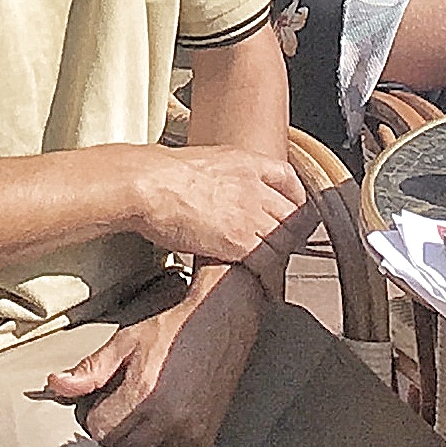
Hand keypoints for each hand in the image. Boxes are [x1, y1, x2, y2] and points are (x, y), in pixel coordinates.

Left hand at [44, 274, 261, 446]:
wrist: (220, 323)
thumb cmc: (170, 330)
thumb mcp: (125, 343)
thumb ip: (91, 369)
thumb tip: (55, 385)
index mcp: (142, 394)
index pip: (100, 431)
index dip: (96, 416)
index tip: (105, 401)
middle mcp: (166, 419)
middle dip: (115, 432)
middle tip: (123, 408)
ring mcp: (189, 432)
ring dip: (140, 443)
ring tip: (145, 414)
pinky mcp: (205, 439)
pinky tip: (165, 423)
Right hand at [129, 142, 315, 269]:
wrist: (150, 185)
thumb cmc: (162, 175)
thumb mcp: (203, 162)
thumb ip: (221, 174)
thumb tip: (216, 187)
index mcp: (246, 163)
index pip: (289, 179)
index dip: (295, 198)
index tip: (292, 211)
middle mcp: (255, 187)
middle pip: (293, 213)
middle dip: (292, 232)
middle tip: (283, 248)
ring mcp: (250, 214)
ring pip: (285, 239)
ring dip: (281, 256)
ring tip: (273, 270)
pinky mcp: (239, 241)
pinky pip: (268, 262)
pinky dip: (269, 276)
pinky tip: (265, 285)